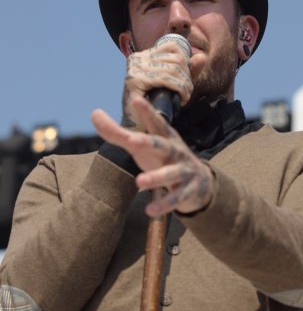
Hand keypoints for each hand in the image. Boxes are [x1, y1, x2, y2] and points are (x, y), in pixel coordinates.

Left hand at [92, 96, 213, 215]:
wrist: (200, 182)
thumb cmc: (163, 158)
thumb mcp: (142, 146)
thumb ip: (117, 133)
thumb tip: (94, 113)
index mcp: (165, 138)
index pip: (156, 123)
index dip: (147, 112)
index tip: (136, 99)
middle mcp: (176, 152)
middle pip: (163, 146)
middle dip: (149, 142)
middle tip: (132, 140)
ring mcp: (184, 171)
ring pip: (171, 174)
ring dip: (157, 177)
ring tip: (140, 181)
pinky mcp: (188, 191)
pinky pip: (176, 198)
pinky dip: (164, 204)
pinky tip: (150, 210)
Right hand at [122, 42, 192, 131]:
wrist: (138, 126)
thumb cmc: (155, 105)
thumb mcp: (174, 84)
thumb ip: (187, 70)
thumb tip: (201, 56)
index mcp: (144, 56)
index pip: (172, 46)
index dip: (186, 61)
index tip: (186, 79)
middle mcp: (137, 59)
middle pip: (175, 58)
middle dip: (187, 76)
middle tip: (187, 91)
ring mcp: (134, 69)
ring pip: (173, 69)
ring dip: (185, 85)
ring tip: (185, 96)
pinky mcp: (135, 80)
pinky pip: (165, 79)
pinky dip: (179, 89)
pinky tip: (182, 99)